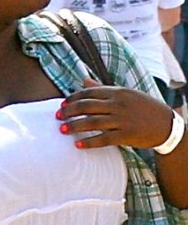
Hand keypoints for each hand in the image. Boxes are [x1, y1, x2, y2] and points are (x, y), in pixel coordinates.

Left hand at [57, 78, 174, 149]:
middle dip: (69, 111)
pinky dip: (90, 142)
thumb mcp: (125, 94)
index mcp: (117, 92)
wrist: (167, 124)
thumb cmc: (143, 107)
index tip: (61, 105)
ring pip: (92, 122)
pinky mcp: (126, 135)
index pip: (89, 93)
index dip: (72, 98)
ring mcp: (122, 120)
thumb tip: (83, 79)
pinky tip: (78, 145)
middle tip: (57, 117)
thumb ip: (103, 88)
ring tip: (62, 130)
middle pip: (87, 106)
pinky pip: (104, 139)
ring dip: (75, 126)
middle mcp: (118, 104)